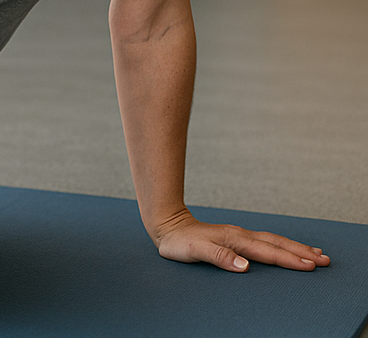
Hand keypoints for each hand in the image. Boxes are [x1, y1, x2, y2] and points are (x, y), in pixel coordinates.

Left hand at [155, 209, 329, 272]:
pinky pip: (265, 242)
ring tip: (315, 253)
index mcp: (234, 240)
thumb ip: (220, 258)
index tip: (310, 266)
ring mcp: (239, 236)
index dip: (289, 259)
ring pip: (273, 241)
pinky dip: (281, 245)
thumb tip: (245, 266)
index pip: (267, 252)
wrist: (168, 225)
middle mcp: (240, 236)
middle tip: (324, 260)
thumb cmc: (180, 242)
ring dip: (294, 247)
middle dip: (300, 252)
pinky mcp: (236, 238)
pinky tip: (286, 248)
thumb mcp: (195, 251)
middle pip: (276, 244)